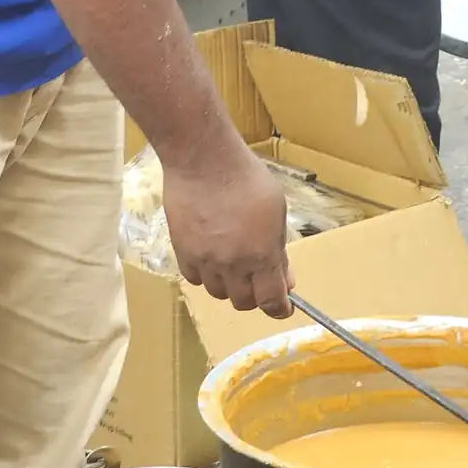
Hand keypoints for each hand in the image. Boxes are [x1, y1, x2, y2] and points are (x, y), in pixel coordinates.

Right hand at [164, 147, 293, 316]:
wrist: (204, 159)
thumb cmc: (247, 177)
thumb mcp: (276, 209)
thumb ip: (279, 248)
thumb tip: (285, 278)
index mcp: (262, 255)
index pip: (271, 301)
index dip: (279, 308)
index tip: (283, 305)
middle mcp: (233, 265)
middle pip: (244, 302)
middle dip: (255, 293)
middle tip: (257, 276)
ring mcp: (205, 261)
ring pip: (218, 293)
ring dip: (229, 284)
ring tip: (232, 261)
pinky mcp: (182, 252)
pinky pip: (195, 278)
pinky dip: (205, 273)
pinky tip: (210, 255)